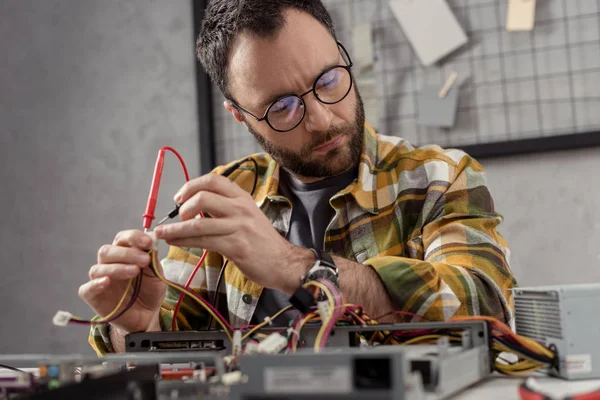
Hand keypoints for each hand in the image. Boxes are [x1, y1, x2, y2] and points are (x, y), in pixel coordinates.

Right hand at [78, 230, 166, 332]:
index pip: (122, 239)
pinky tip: (107, 282)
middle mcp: (109, 264)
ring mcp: (100, 280)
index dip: (133, 237)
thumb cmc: (150, 291)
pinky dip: (95, 284)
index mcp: (124, 254)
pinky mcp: (93, 297)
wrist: (147, 316)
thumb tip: (151, 244)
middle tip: (144, 259)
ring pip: (98, 268)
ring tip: (135, 271)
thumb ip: (152, 261)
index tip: (148, 241)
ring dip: (117, 268)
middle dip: (127, 253)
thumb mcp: (157, 275)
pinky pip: (86, 289)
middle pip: (107, 251)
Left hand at [154, 174, 309, 293]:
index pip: (213, 180)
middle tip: (177, 218)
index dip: (191, 185)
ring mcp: (238, 227)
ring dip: (175, 229)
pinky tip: (175, 243)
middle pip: (203, 197)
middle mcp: (240, 208)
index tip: (179, 197)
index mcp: (242, 198)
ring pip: (198, 224)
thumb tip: (196, 207)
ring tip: (162, 233)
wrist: (283, 263)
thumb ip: (226, 209)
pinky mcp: (235, 246)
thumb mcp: (248, 217)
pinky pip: (203, 242)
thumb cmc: (263, 242)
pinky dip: (184, 242)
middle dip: (183, 208)